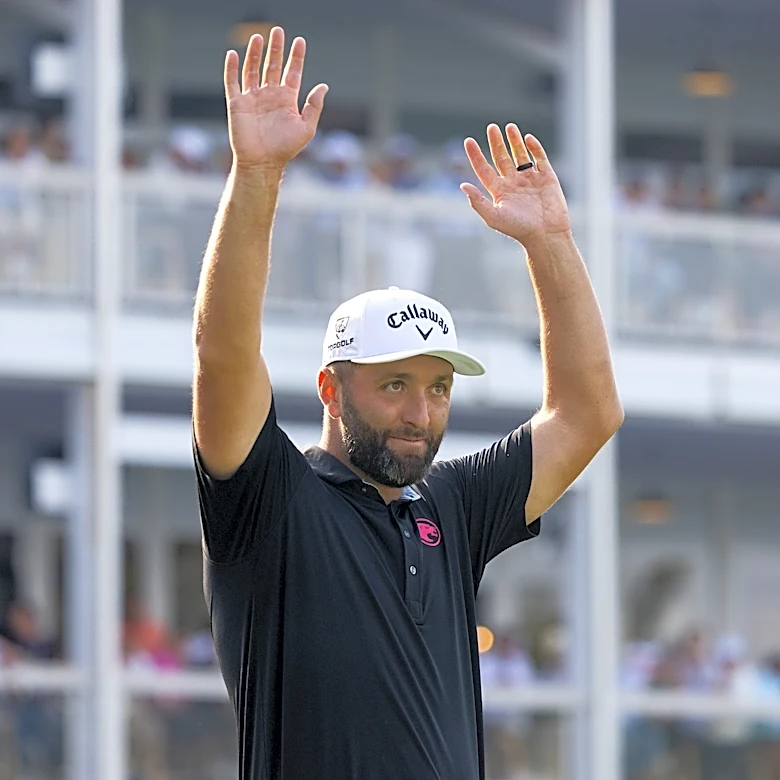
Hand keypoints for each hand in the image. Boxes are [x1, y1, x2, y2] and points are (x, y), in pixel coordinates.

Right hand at [224, 28, 327, 171]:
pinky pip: (232, 82)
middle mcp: (270, 96)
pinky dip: (232, 68)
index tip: (300, 41)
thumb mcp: (307, 127)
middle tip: (279, 30)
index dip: (296, 57)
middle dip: (276, 48)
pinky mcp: (237, 103)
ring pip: (253, 69)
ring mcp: (253, 98)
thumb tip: (324, 86)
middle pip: (273, 65)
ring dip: (256, 53)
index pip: (292, 72)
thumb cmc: (285, 148)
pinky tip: (234, 54)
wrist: (262, 162)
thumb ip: (314, 106)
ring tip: (259, 36)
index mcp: (287, 100)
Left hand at [461, 124, 570, 244]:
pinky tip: (527, 138)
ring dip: (514, 141)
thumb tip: (462, 185)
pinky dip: (534, 147)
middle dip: (496, 143)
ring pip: (520, 155)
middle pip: (502, 158)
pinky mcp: (547, 177)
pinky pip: (540, 158)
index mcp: (499, 192)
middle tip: (491, 127)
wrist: (545, 234)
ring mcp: (530, 179)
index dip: (476, 155)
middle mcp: (513, 183)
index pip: (484, 169)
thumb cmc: (518, 229)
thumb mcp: (493, 217)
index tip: (468, 141)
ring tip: (509, 127)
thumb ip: (477, 202)